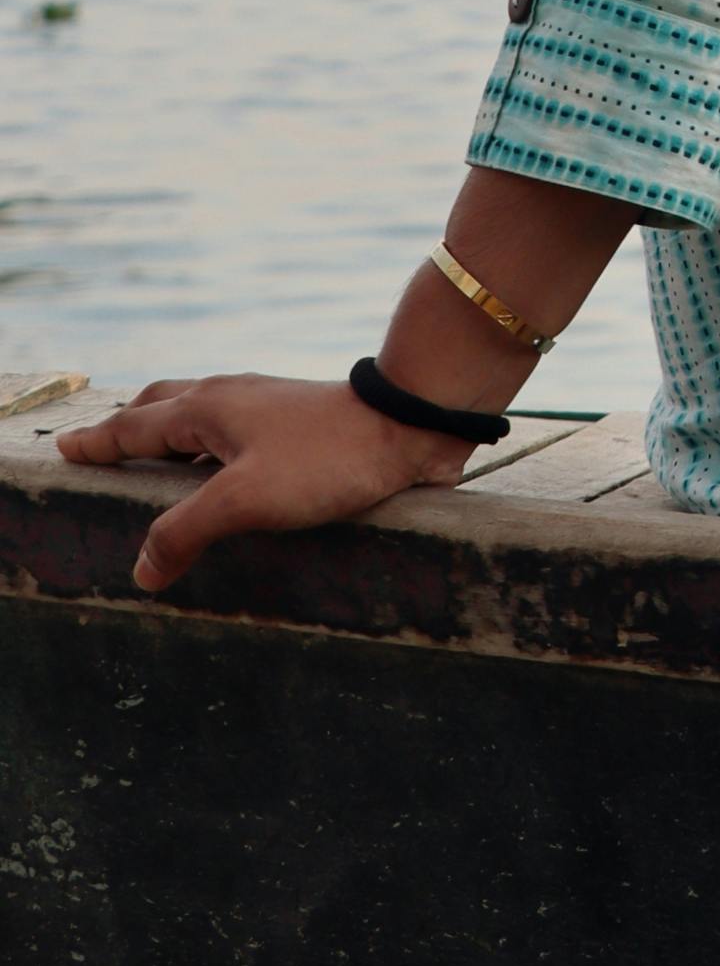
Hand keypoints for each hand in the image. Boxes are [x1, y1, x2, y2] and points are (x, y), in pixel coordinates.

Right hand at [54, 373, 469, 594]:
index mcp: (207, 408)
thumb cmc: (326, 456)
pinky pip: (235, 430)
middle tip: (102, 446)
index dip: (97, 443)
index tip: (65, 447)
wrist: (409, 424)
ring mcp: (267, 406)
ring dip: (171, 436)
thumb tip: (142, 568)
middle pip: (164, 407)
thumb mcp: (244, 500)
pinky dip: (209, 447)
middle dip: (129, 427)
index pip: (133, 427)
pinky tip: (224, 473)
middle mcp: (231, 397)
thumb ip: (185, 530)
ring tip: (156, 463)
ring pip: (201, 415)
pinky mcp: (297, 423)